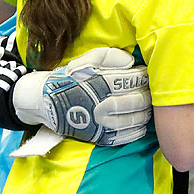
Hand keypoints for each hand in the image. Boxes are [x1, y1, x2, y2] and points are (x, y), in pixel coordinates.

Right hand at [12, 46, 151, 145]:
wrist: (45, 102)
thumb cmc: (69, 78)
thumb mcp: (85, 60)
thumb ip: (109, 56)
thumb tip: (131, 62)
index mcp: (100, 83)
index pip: (132, 80)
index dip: (143, 77)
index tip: (144, 75)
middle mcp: (102, 104)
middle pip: (137, 101)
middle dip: (146, 94)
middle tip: (148, 91)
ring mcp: (101, 123)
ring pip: (134, 119)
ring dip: (145, 113)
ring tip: (146, 106)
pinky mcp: (99, 137)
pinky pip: (126, 136)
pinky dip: (137, 130)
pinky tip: (139, 123)